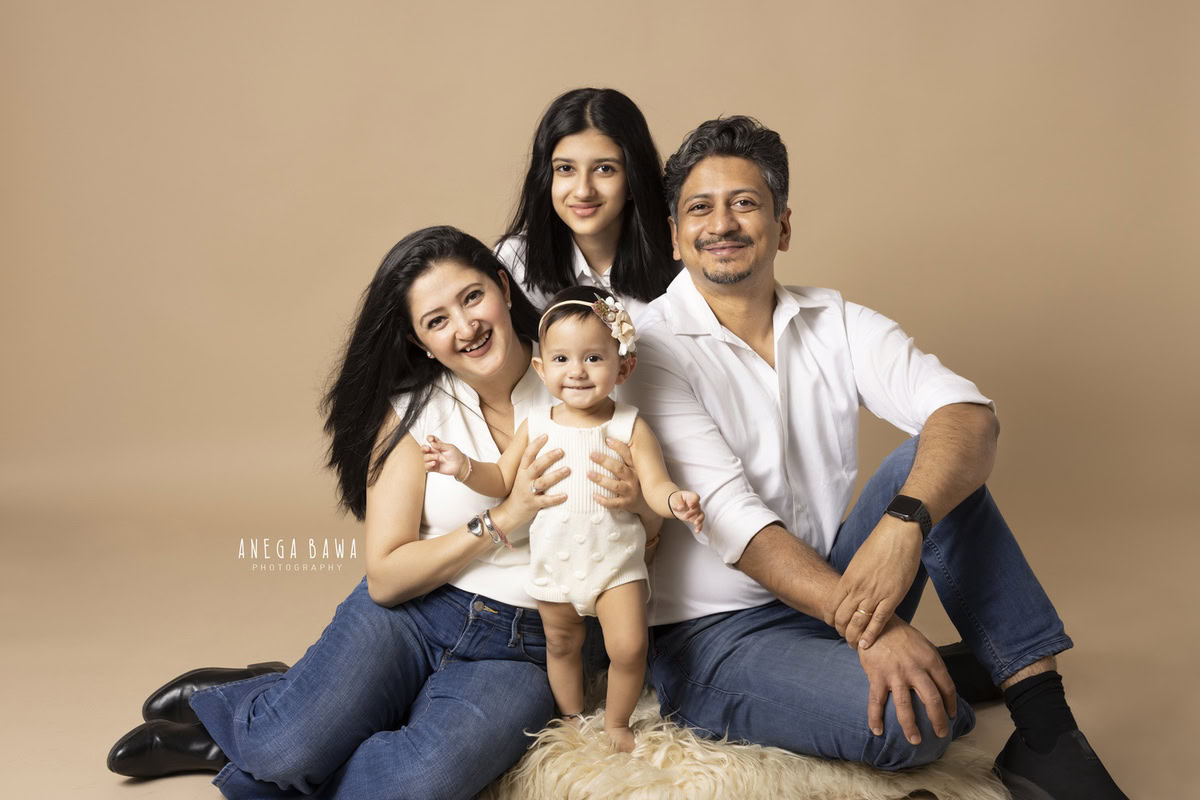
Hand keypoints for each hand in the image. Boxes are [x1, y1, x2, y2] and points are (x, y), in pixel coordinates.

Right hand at [421, 435, 468, 479]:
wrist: (460, 465)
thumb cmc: (456, 455)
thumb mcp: (449, 447)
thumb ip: (440, 445)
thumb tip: (432, 443)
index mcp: (438, 446)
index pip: (431, 440)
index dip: (429, 438)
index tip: (430, 439)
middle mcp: (434, 452)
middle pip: (424, 449)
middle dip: (423, 448)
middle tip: (428, 448)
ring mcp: (433, 460)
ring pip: (425, 458)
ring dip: (429, 457)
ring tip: (436, 457)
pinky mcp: (434, 467)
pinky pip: (427, 466)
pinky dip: (428, 464)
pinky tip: (434, 463)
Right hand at [498, 433, 566, 527]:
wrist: (510, 512)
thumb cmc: (521, 491)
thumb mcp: (523, 476)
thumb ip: (533, 465)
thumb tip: (548, 450)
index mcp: (522, 471)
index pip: (528, 454)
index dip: (536, 444)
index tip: (546, 435)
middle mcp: (524, 479)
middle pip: (536, 466)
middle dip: (549, 457)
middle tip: (561, 451)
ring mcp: (528, 492)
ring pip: (542, 482)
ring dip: (555, 475)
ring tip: (568, 469)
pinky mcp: (533, 504)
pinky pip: (545, 500)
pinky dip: (556, 498)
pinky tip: (566, 495)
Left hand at [588, 438, 646, 514]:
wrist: (651, 502)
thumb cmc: (638, 481)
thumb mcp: (637, 469)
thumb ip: (627, 459)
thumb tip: (610, 440)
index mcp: (636, 468)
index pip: (628, 455)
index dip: (618, 447)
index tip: (607, 440)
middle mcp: (634, 478)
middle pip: (619, 469)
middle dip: (605, 461)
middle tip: (592, 454)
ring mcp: (631, 491)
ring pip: (615, 486)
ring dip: (601, 479)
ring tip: (589, 474)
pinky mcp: (628, 503)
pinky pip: (615, 503)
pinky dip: (604, 500)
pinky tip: (594, 496)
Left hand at [669, 490, 703, 532]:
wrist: (676, 505)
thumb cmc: (676, 499)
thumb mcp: (674, 499)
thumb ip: (678, 502)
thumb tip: (681, 508)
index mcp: (690, 496)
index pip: (696, 497)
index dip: (694, 501)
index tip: (690, 505)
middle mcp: (695, 504)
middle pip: (697, 508)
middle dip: (692, 513)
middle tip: (685, 516)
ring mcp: (696, 511)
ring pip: (701, 515)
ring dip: (699, 519)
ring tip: (695, 523)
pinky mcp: (695, 518)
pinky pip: (700, 522)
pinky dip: (699, 526)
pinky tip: (697, 531)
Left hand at [823, 515, 922, 649]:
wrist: (899, 534)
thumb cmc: (879, 544)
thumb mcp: (858, 562)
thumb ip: (853, 579)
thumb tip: (849, 591)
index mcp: (848, 579)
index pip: (831, 606)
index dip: (829, 619)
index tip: (833, 624)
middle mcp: (858, 588)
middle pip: (842, 618)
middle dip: (841, 631)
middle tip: (844, 637)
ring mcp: (875, 594)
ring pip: (858, 623)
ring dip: (854, 637)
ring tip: (854, 644)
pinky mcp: (893, 597)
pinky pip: (879, 621)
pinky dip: (872, 634)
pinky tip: (867, 643)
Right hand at [856, 618, 955, 744]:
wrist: (876, 621)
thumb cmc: (901, 635)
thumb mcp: (924, 645)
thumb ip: (932, 665)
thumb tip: (941, 687)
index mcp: (930, 660)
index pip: (947, 687)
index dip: (951, 704)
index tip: (951, 715)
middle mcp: (915, 669)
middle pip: (932, 700)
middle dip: (938, 720)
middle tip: (940, 734)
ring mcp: (895, 674)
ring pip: (906, 706)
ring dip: (910, 726)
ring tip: (915, 740)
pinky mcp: (877, 676)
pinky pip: (876, 701)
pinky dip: (875, 718)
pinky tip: (877, 731)